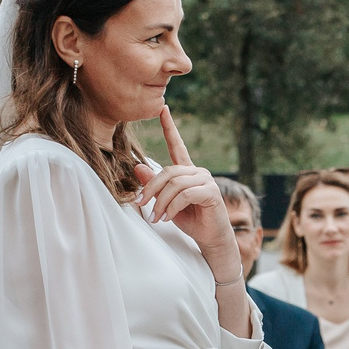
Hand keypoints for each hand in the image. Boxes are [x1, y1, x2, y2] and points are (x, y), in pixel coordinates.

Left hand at [138, 108, 235, 271]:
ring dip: (160, 202)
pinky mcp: (211, 193)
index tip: (163, 109)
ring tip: (155, 217)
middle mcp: (198, 172)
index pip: (177, 145)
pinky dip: (172, 207)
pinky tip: (167, 217)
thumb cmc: (190, 221)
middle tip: (140, 204)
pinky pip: (185, 194)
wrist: (210, 240)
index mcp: (187, 172)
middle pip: (168, 171)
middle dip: (151, 188)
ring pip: (175, 183)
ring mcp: (206, 180)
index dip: (169, 127)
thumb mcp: (165, 203)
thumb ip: (153, 186)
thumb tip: (137, 167)